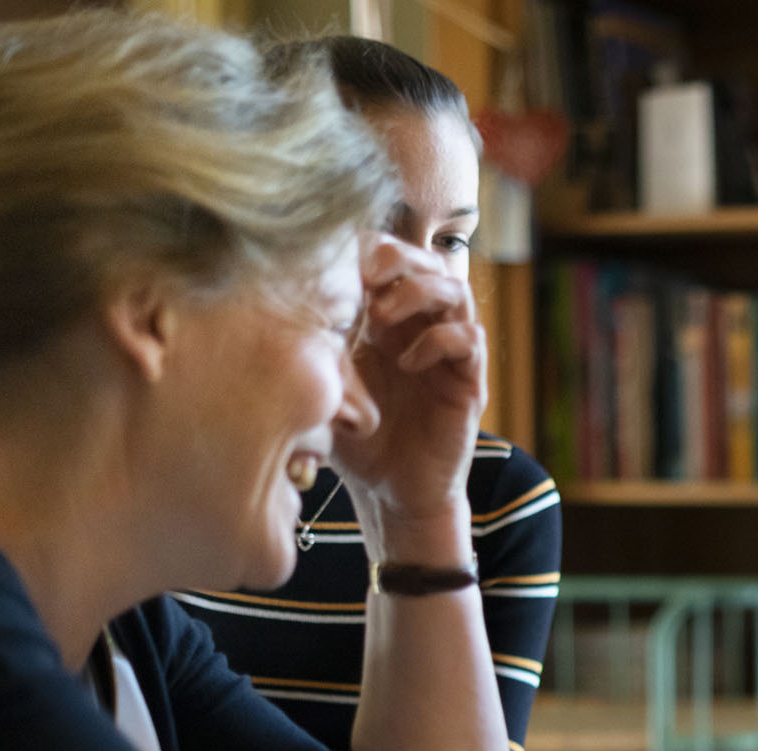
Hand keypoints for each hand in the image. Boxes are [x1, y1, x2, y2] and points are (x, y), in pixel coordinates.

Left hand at [335, 234, 486, 558]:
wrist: (391, 495)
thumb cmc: (353, 443)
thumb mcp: (325, 385)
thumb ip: (317, 344)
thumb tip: (288, 296)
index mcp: (384, 320)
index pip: (387, 258)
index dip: (368, 248)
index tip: (335, 260)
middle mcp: (420, 329)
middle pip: (425, 260)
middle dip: (395, 258)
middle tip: (364, 275)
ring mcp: (448, 354)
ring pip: (454, 291)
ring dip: (417, 293)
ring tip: (382, 319)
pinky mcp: (469, 382)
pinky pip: (469, 340)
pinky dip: (439, 340)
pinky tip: (407, 363)